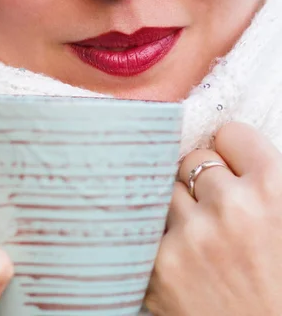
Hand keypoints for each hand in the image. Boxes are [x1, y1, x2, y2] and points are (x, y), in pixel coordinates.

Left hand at [145, 122, 281, 315]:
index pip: (231, 134)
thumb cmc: (280, 280)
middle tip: (217, 211)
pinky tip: (177, 256)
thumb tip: (226, 147)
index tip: (233, 169)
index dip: (233, 153)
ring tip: (198, 237)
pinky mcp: (161, 268)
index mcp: (274, 189)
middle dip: (204, 182)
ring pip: (166, 189)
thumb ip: (264, 178)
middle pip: (194, 160)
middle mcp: (232, 207)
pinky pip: (147, 226)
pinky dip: (158, 237)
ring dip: (179, 207)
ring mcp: (192, 237)